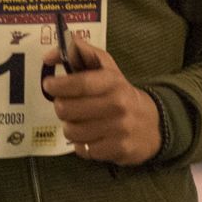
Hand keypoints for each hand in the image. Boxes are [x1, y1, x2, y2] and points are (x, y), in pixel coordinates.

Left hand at [40, 37, 161, 165]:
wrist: (152, 123)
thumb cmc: (119, 92)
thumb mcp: (105, 67)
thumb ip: (79, 52)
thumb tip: (48, 56)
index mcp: (113, 81)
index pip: (80, 84)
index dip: (59, 85)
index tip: (48, 84)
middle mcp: (118, 105)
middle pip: (68, 109)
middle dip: (60, 107)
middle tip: (65, 105)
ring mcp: (119, 129)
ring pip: (72, 131)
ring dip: (69, 126)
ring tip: (77, 121)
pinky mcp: (118, 150)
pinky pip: (83, 150)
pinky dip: (81, 144)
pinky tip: (89, 136)